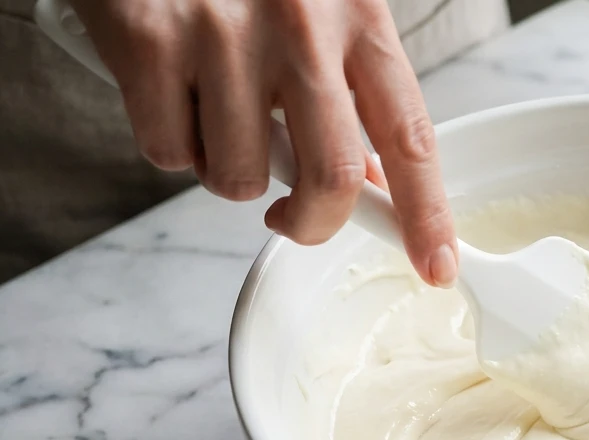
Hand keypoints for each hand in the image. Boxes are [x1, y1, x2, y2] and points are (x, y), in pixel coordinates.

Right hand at [71, 0, 458, 284]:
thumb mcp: (319, 4)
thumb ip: (350, 85)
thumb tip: (371, 181)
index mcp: (357, 16)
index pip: (411, 137)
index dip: (428, 214)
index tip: (438, 265)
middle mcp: (301, 27)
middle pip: (332, 179)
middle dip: (312, 223)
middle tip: (292, 219)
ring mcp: (223, 34)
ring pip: (240, 178)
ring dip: (227, 171)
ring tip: (216, 112)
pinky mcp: (151, 41)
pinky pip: (169, 152)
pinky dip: (169, 142)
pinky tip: (170, 88)